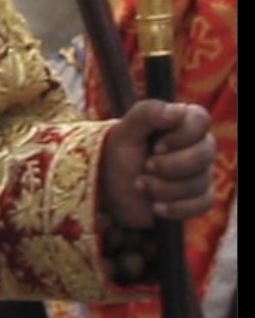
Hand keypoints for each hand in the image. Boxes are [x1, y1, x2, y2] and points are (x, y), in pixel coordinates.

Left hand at [100, 101, 213, 229]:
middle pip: (204, 154)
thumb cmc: (121, 153)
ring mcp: (201, 173)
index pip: (201, 120)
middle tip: (145, 167)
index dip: (181, 135)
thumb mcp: (126, 131)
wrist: (112, 188)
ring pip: (199, 183)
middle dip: (170, 165)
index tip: (156, 147)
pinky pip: (203, 204)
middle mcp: (197, 146)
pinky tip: (156, 206)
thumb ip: (148, 113)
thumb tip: (180, 110)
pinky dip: (177, 208)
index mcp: (182, 123)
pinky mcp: (198, 198)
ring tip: (140, 185)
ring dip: (165, 188)